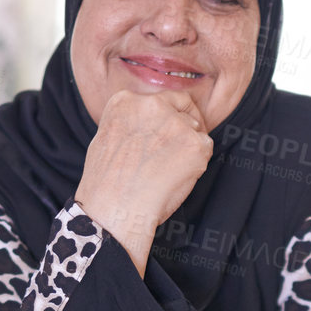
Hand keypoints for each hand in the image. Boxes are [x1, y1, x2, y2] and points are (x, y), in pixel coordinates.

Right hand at [73, 89, 212, 273]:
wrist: (114, 211)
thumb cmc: (105, 186)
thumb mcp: (106, 139)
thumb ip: (130, 124)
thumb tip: (149, 127)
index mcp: (126, 101)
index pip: (160, 99)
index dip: (169, 115)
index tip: (170, 131)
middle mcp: (152, 104)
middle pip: (182, 108)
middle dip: (183, 129)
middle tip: (177, 154)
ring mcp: (176, 123)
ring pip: (195, 130)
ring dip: (188, 148)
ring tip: (166, 173)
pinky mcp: (195, 144)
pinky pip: (205, 150)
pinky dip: (196, 165)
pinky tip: (175, 179)